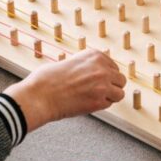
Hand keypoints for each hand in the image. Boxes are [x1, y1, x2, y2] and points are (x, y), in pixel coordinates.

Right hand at [5, 48, 125, 131]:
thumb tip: (95, 73)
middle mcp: (102, 68)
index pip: (113, 66)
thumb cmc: (47, 79)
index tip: (97, 81)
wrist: (39, 95)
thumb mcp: (69, 61)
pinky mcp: (99, 101)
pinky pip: (109, 104)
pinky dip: (101, 105)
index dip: (105, 76)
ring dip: (109, 97)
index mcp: (95, 55)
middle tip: (97, 91)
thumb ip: (86, 65)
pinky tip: (88, 103)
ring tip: (94, 98)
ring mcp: (102, 85)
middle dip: (111, 86)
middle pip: (120, 79)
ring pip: (119, 93)